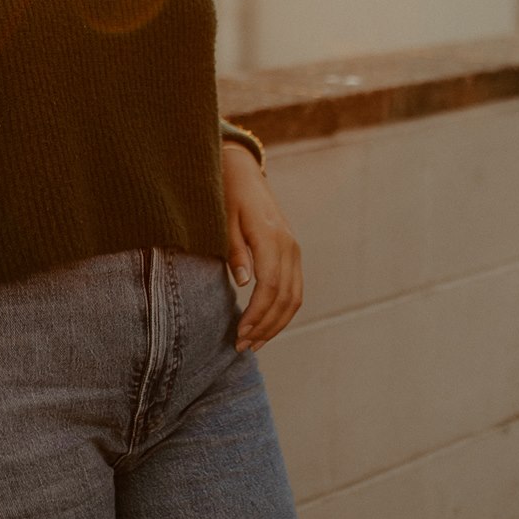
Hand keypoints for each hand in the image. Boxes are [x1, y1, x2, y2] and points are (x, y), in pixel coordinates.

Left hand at [222, 141, 301, 351]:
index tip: (239, 333)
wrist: (243, 172)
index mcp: (271, 237)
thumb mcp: (223, 218)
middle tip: (242, 345)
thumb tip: (243, 282)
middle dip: (265, 326)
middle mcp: (289, 246)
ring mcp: (294, 250)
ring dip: (276, 324)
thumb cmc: (227, 194)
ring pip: (294, 297)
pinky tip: (266, 324)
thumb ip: (234, 249)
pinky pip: (295, 289)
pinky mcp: (293, 253)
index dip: (256, 314)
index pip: (270, 286)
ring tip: (254, 343)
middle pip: (285, 298)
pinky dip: (283, 311)